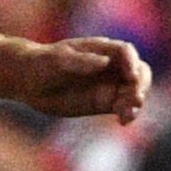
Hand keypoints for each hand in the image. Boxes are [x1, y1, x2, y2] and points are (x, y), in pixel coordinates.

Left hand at [8, 34, 148, 120]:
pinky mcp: (105, 103)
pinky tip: (124, 122)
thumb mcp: (57, 60)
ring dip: (136, 102)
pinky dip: (128, 114)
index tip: (130, 76)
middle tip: (134, 99)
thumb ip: (81, 61)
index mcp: (101, 49)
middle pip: (138, 72)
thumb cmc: (42, 63)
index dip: (132, 62)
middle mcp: (110, 66)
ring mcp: (109, 84)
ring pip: (134, 91)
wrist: (29, 81)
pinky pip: (124, 107)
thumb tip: (104, 62)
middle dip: (140, 84)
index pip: (126, 52)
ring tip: (127, 115)